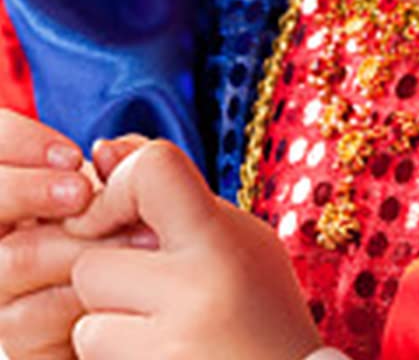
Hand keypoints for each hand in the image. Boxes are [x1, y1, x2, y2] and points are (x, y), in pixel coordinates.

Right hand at [0, 120, 142, 359]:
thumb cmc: (144, 239)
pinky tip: (112, 291)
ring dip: (74, 245)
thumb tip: (105, 148)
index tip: (71, 155)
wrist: (157, 315)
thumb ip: (123, 162)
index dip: (19, 141)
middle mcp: (3, 233)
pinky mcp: (15, 337)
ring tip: (130, 239)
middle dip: (32, 190)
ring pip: (13, 258)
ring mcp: (2, 287)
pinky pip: (26, 316)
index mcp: (24, 187)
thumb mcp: (137, 191)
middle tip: (82, 193)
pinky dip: (76, 297)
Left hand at [65, 140, 321, 359]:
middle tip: (151, 289)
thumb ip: (175, 198)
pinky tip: (159, 352)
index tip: (123, 213)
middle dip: (111, 275)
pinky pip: (92, 348)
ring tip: (163, 328)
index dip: (119, 187)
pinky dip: (115, 351)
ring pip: (87, 309)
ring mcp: (174, 335)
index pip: (153, 168)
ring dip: (110, 320)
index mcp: (224, 235)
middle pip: (94, 259)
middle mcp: (201, 280)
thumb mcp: (235, 240)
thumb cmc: (261, 310)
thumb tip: (105, 150)